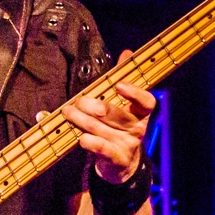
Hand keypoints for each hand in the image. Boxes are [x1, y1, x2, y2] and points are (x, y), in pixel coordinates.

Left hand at [63, 51, 155, 183]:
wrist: (120, 162)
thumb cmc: (117, 126)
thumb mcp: (123, 104)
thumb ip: (123, 79)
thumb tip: (127, 52)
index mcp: (141, 113)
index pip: (146, 102)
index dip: (135, 93)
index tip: (118, 84)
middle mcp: (137, 128)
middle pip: (118, 115)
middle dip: (96, 106)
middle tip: (78, 101)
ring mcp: (128, 145)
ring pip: (104, 130)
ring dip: (83, 120)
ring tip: (68, 112)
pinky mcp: (118, 159)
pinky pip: (103, 149)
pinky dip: (90, 142)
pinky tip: (81, 138)